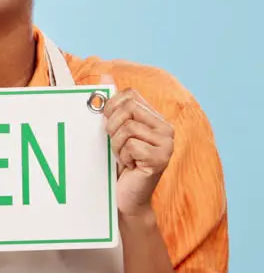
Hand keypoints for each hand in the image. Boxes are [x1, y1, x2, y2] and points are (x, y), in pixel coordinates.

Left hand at [101, 74, 173, 216]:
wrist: (124, 197)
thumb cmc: (117, 163)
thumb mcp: (113, 130)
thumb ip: (112, 104)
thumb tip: (105, 75)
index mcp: (155, 118)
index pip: (129, 94)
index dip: (110, 108)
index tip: (108, 126)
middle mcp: (166, 128)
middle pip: (127, 108)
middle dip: (111, 127)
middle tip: (116, 145)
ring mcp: (167, 144)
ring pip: (126, 128)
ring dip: (116, 146)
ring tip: (124, 157)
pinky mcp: (161, 159)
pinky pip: (130, 146)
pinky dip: (123, 157)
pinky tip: (131, 166)